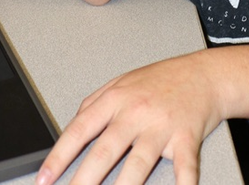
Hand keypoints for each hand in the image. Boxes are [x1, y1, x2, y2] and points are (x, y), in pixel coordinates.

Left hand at [36, 53, 222, 184]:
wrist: (205, 75)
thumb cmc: (162, 80)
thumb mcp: (123, 82)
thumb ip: (95, 103)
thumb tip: (71, 128)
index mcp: (117, 98)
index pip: (80, 129)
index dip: (59, 156)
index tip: (44, 179)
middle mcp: (137, 112)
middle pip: (105, 150)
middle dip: (83, 180)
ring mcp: (162, 126)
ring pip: (138, 163)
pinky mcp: (187, 138)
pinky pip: (183, 167)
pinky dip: (181, 184)